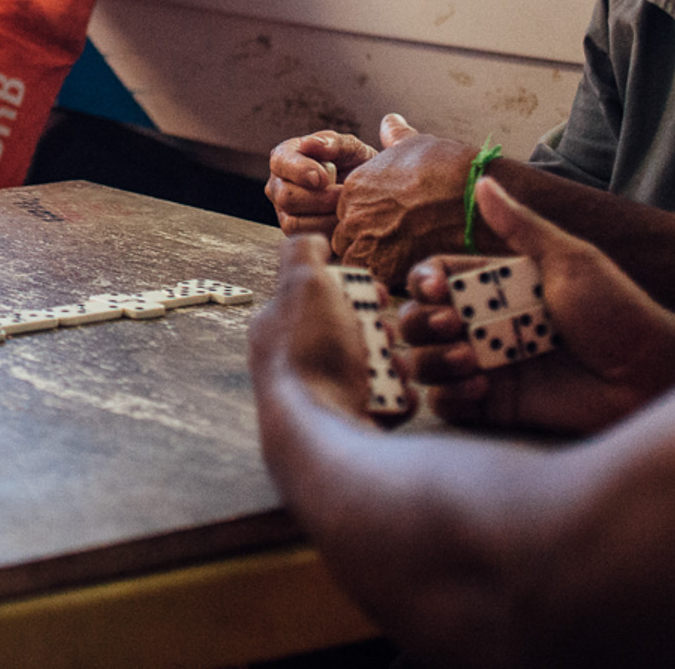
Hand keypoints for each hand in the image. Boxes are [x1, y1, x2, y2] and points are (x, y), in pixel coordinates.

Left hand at [247, 235, 409, 423]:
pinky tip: (397, 397)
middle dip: (378, 330)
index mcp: (277, 330)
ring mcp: (322, 400)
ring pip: (371, 369)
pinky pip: (385, 406)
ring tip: (395, 367)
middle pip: (350, 335)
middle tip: (388, 334)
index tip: (377, 291)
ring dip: (392, 364)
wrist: (322, 435)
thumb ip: (303, 253)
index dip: (352, 290)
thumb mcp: (304, 284)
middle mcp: (295, 366)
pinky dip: (397, 399)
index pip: (319, 298)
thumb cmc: (311, 355)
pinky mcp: (348, 430)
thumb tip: (310, 239)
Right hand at [266, 128, 379, 235]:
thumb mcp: (351, 148)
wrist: (368, 192)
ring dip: (325, 217)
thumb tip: (309, 144)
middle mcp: (278, 184)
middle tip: (344, 195)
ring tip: (345, 208)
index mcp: (286, 157)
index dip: (300, 171)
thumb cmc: (355, 165)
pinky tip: (340, 221)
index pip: (281, 162)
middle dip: (320, 199)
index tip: (324, 178)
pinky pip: (304, 238)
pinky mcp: (293, 232)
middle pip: (286, 196)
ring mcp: (283, 210)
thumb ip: (332, 143)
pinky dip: (326, 231)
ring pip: (293, 222)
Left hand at [329, 114, 474, 287]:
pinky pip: (379, 282)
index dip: (368, 223)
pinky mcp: (385, 268)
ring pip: (360, 263)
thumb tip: (390, 121)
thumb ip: (396, 138)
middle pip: (347, 240)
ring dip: (377, 266)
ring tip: (407, 261)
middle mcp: (354, 214)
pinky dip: (392, 281)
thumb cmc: (451, 168)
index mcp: (356, 187)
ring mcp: (367, 242)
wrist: (477, 195)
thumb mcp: (418, 144)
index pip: (347, 214)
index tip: (391, 226)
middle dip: (367, 246)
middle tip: (398, 247)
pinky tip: (415, 271)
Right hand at [397, 180, 674, 435]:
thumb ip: (521, 226)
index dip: (422, 282)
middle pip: (414, 319)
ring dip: (432, 360)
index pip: (431, 278)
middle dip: (420, 322)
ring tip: (470, 360)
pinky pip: (443, 404)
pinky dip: (449, 395)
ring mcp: (484, 366)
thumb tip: (483, 180)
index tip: (439, 290)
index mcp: (492, 286)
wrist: (650, 374)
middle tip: (454, 325)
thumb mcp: (571, 260)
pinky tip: (482, 387)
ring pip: (420, 362)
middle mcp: (480, 325)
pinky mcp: (491, 405)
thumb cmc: (618, 312)